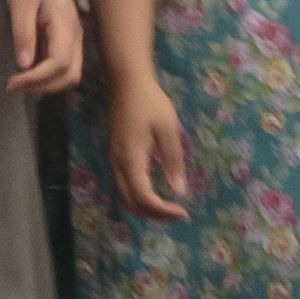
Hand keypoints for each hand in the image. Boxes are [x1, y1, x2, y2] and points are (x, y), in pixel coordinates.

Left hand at [0, 0, 87, 102]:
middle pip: (69, 76)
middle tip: (12, 86)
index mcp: (65, 26)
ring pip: (68, 74)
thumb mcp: (21, 0)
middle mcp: (74, 36)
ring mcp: (72, 40)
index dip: (37, 78)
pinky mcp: (65, 41)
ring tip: (18, 83)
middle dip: (42, 87)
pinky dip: (46, 76)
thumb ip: (23, 31)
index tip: (13, 81)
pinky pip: (62, 66)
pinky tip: (26, 73)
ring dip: (46, 84)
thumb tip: (24, 64)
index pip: (59, 63)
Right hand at [98, 60, 187, 227]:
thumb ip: (174, 161)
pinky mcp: (118, 157)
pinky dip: (142, 198)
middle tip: (179, 214)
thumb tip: (180, 191)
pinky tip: (159, 194)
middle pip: (131, 203)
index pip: (144, 197)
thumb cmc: (151, 103)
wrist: (129, 83)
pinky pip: (126, 187)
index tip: (184, 212)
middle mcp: (119, 164)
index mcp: (131, 159)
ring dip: (147, 208)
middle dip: (155, 214)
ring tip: (171, 208)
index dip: (162, 210)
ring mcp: (116, 161)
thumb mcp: (169, 130)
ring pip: (126, 197)